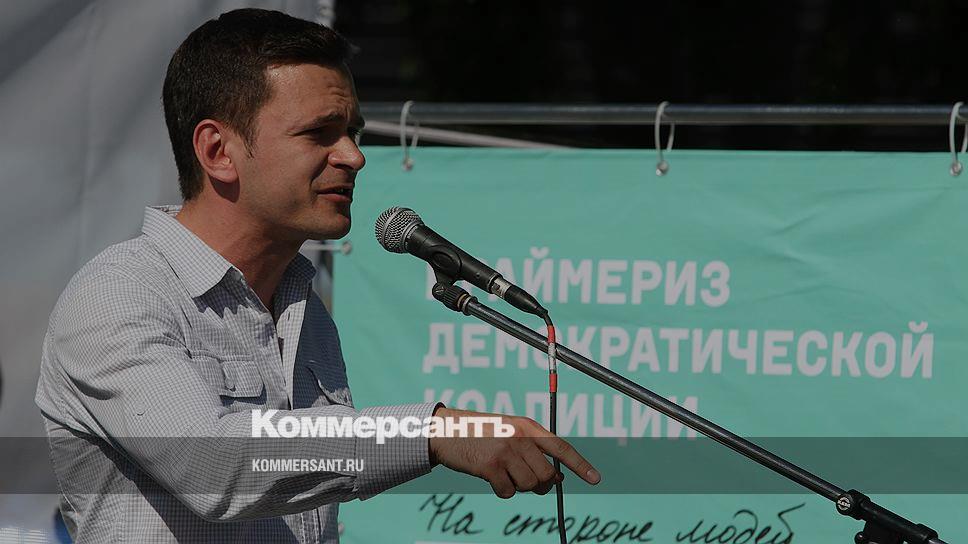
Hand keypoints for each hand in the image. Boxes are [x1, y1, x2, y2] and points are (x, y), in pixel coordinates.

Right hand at [428, 406, 600, 498]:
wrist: (445, 430)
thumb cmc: (480, 433)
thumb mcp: (510, 431)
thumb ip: (533, 449)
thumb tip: (556, 480)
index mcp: (528, 426)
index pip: (561, 447)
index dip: (580, 465)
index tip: (596, 478)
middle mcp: (520, 437)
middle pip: (546, 475)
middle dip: (538, 483)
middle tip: (522, 476)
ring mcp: (505, 451)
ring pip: (529, 486)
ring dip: (517, 486)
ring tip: (502, 472)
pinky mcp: (490, 466)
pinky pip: (509, 492)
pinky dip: (501, 491)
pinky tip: (490, 477)